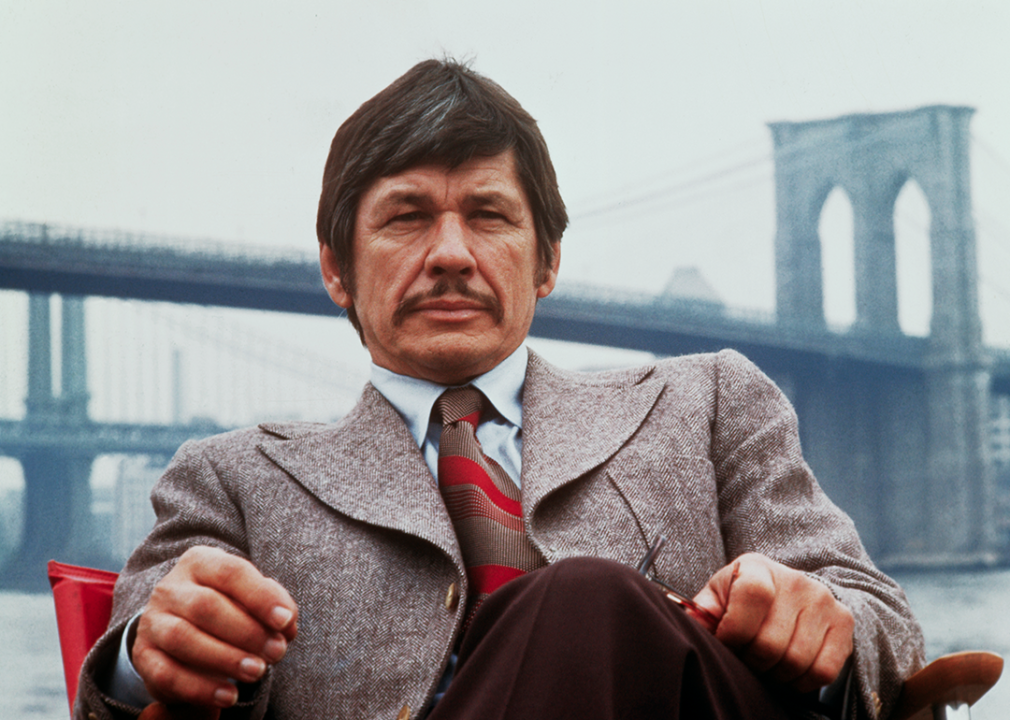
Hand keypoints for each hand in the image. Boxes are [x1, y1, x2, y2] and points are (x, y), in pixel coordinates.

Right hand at [131, 546, 298, 707]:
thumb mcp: (250, 597)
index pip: (231, 573)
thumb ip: (272, 605)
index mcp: (200, 562)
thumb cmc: (227, 606)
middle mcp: (171, 587)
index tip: (285, 620)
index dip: (261, 597)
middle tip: (277, 652)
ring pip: (183, 638)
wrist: (179, 625)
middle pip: (206, 606)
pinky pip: (167, 674)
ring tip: (257, 672)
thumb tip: (286, 626)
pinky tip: (229, 695)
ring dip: (225, 658)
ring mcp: (153, 620)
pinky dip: (200, 688)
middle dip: (247, 632)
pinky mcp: (144, 655)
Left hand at [691, 553, 853, 692]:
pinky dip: (801, 681)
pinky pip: (822, 671)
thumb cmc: (744, 599)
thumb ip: (702, 613)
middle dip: (751, 661)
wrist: (788, 593)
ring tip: (765, 665)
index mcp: (758, 567)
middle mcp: (796, 580)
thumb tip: (688, 625)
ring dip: (775, 674)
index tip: (728, 643)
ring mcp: (823, 600)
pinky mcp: (844, 622)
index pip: (752, 596)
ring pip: (796, 661)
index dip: (734, 632)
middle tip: (746, 660)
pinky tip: (787, 670)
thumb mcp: (719, 597)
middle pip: (771, 642)